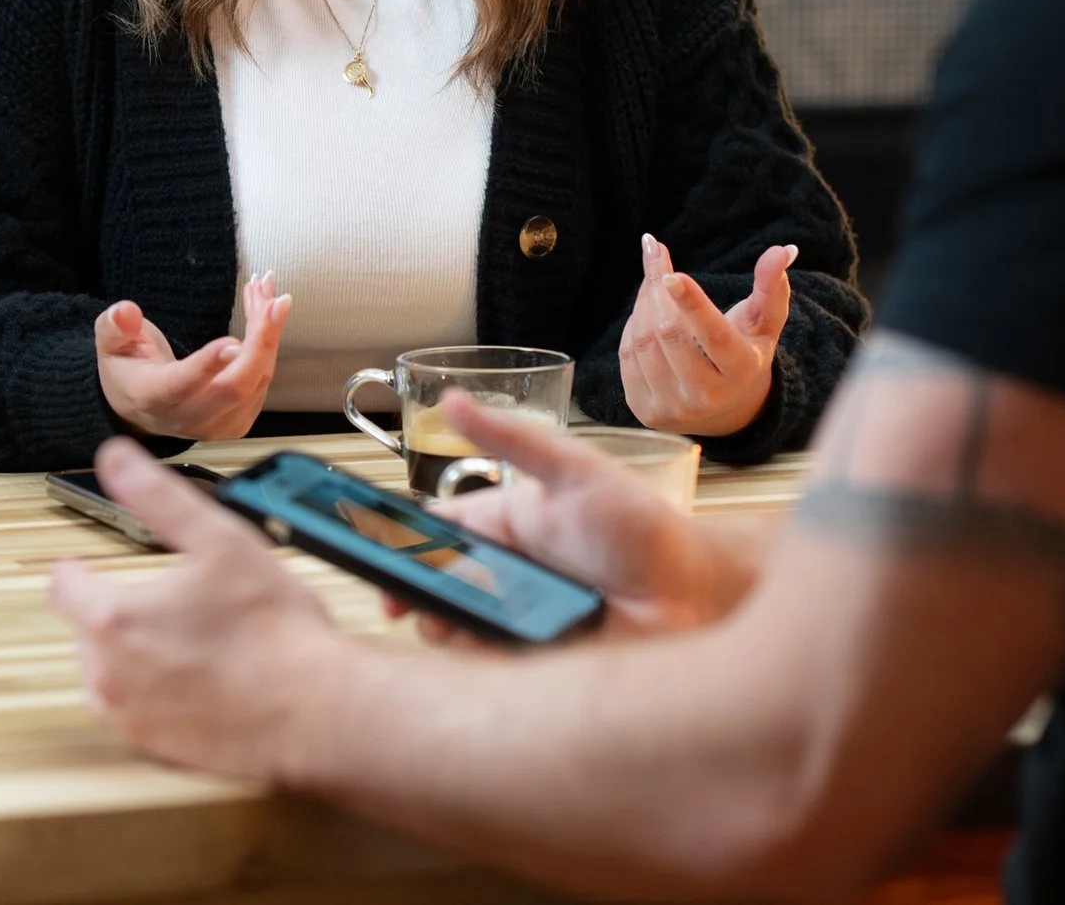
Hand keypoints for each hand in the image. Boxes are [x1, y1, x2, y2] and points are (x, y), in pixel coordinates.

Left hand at [50, 437, 336, 775]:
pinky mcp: (152, 748)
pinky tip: (198, 680)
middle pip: (86, 628)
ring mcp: (128, 716)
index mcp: (112, 617)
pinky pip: (134, 712)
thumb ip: (159, 497)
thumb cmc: (273, 629)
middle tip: (171, 601)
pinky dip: (154, 694)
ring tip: (187, 641)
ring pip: (107, 673)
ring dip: (131, 655)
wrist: (312, 710)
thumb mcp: (220, 540)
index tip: (100, 566)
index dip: (83, 568)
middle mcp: (106, 673)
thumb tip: (115, 459)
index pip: (63, 584)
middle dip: (117, 610)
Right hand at [96, 274, 288, 440]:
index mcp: (153, 397)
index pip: (182, 385)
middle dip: (261, 341)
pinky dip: (269, 343)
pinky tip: (267, 310)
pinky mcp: (239, 420)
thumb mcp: (110, 345)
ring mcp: (218, 424)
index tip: (233, 339)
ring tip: (268, 290)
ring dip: (268, 332)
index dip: (208, 364)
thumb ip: (115, 327)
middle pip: (235, 386)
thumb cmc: (128, 371)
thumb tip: (125, 312)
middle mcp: (189, 418)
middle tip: (276, 301)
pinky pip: (263, 380)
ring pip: (257, 379)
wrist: (140, 408)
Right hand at [387, 393, 749, 641]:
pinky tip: (479, 652)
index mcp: (505, 524)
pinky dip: (474, 662)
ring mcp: (518, 618)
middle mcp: (505, 573)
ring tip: (445, 623)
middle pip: (435, 585)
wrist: (692, 590)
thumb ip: (509, 439)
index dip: (399, 543)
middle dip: (412, 593)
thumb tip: (451, 400)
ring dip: (440, 628)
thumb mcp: (571, 470)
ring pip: (454, 628)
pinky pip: (488, 665)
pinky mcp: (535, 660)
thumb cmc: (638, 524)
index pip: (436, 531)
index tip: (371, 553)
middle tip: (404, 601)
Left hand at [616, 234, 792, 435]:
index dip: (691, 303)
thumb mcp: (764, 324)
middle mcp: (706, 396)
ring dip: (642, 302)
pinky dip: (631, 326)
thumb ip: (772, 287)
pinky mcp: (646, 412)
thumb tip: (783, 249)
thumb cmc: (745, 355)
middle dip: (658, 287)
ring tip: (653, 283)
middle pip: (669, 331)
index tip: (671, 274)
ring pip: (643, 341)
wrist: (727, 412)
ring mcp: (673, 408)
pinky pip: (627, 357)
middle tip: (656, 255)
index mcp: (740, 370)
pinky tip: (645, 315)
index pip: (714, 334)